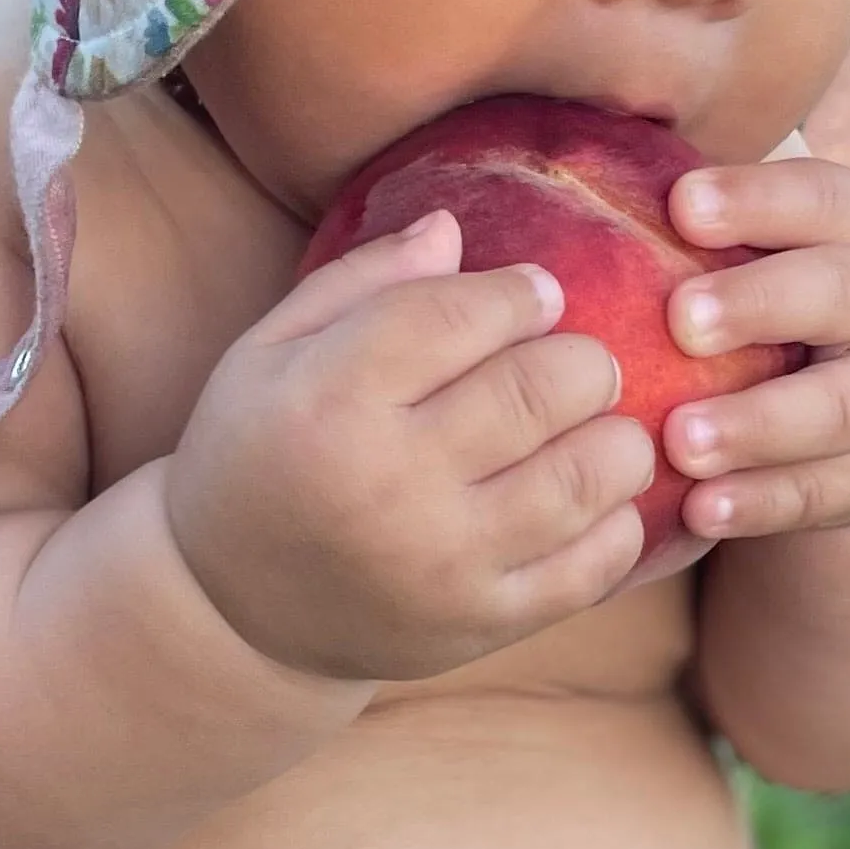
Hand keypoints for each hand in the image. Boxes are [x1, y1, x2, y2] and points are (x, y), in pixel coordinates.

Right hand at [165, 218, 658, 680]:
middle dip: (582, 358)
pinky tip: (589, 496)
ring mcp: (443, 563)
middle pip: (541, 387)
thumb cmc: (257, 455)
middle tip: (574, 361)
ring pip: (589, 474)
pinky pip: (595, 564)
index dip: (519, 293)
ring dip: (615, 434)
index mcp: (329, 400)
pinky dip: (618, 518)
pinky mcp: (483, 623)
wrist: (231, 609)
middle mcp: (390, 482)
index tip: (534, 296)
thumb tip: (452, 225)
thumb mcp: (269, 352)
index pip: (462, 315)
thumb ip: (361, 283)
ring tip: (592, 423)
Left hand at [661, 157, 849, 542]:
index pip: (822, 198)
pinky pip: (824, 493)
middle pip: (841, 295)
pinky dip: (762, 504)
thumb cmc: (792, 291)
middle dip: (762, 303)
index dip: (757, 199)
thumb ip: (718, 190)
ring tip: (680, 440)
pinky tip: (699, 510)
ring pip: (839, 410)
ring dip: (758, 425)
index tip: (680, 204)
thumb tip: (592, 113)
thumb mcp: (783, 237)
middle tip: (681, 320)